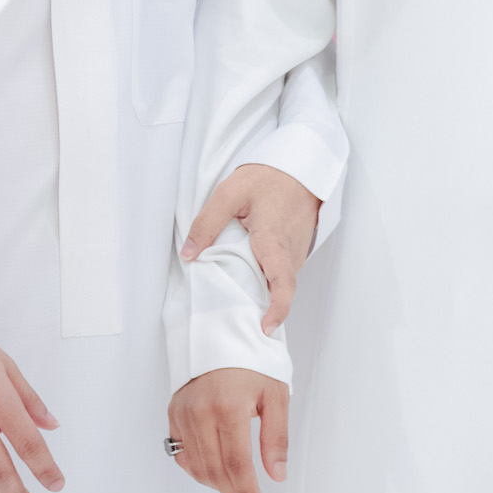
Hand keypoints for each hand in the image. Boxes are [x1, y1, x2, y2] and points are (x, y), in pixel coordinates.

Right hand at [167, 367, 287, 492]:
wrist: (219, 336)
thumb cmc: (251, 363)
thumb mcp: (275, 394)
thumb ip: (276, 437)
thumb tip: (276, 474)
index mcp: (229, 406)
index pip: (237, 463)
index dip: (247, 492)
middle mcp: (201, 412)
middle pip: (215, 470)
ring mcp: (183, 415)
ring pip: (197, 466)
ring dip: (217, 485)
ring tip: (236, 490)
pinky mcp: (173, 415)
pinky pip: (182, 454)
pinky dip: (198, 469)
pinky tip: (215, 472)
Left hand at [181, 163, 319, 332]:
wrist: (302, 165)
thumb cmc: (269, 176)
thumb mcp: (230, 192)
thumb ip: (207, 223)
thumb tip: (190, 255)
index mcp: (273, 239)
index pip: (282, 283)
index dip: (277, 309)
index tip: (266, 327)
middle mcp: (290, 250)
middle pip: (277, 286)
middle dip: (260, 303)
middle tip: (237, 310)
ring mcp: (298, 250)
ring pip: (280, 279)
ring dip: (263, 287)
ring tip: (240, 288)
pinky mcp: (299, 247)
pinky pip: (283, 269)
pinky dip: (269, 276)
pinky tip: (252, 268)